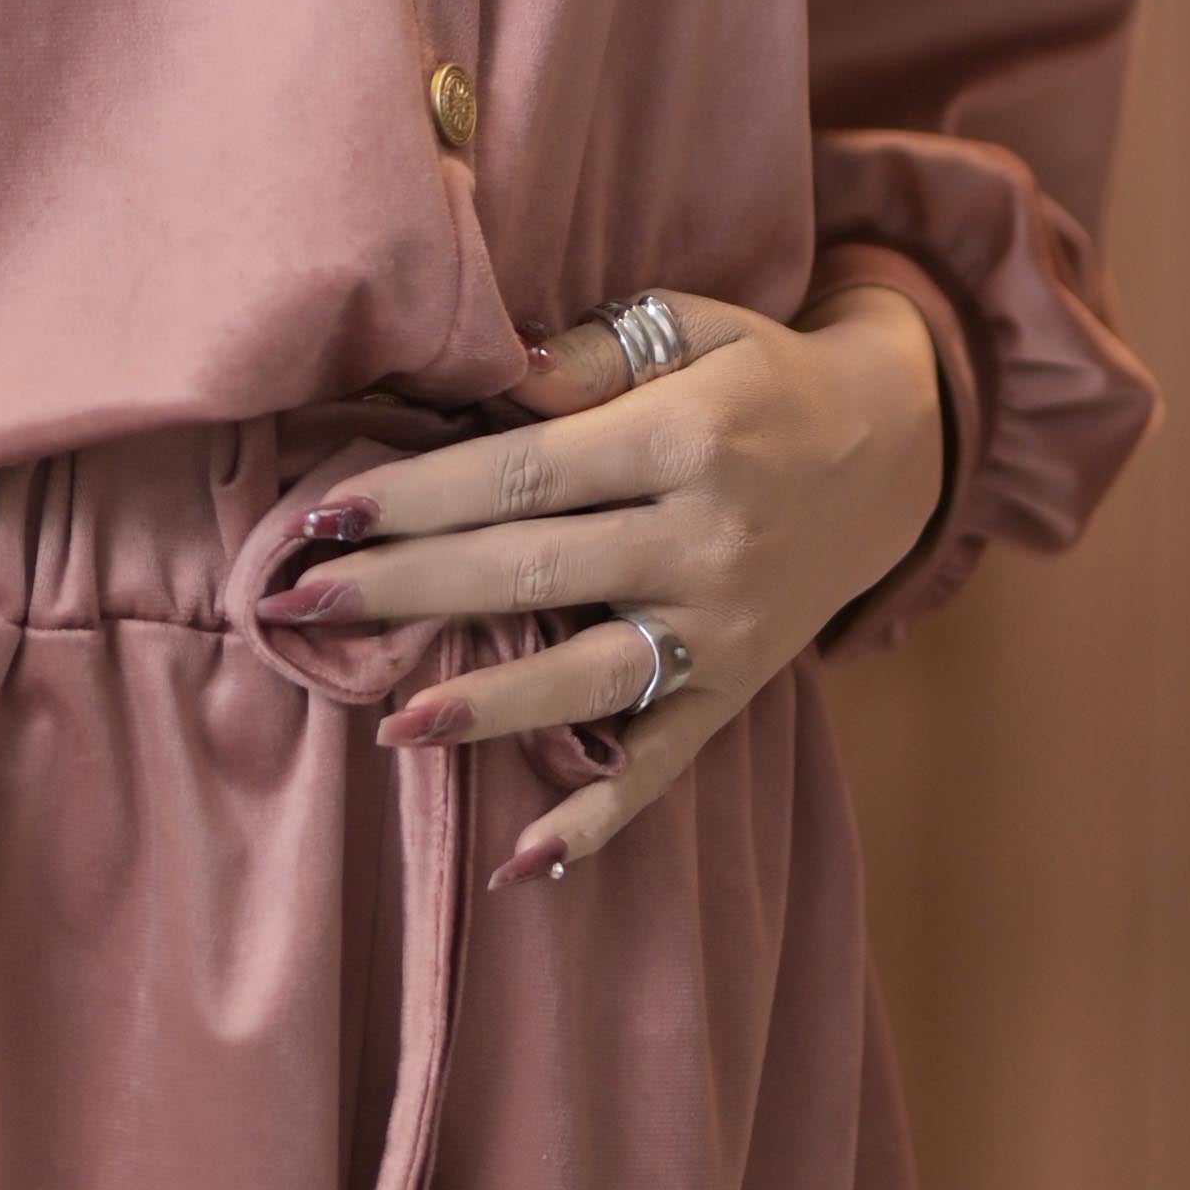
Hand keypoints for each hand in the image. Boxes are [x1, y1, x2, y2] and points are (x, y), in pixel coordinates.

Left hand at [262, 286, 949, 880]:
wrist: (893, 450)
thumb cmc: (759, 377)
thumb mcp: (693, 328)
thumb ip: (595, 356)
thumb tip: (500, 374)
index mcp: (685, 438)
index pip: (525, 474)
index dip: (422, 497)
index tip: (325, 515)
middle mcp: (705, 540)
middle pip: (534, 571)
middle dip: (409, 591)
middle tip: (296, 609)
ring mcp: (724, 628)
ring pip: (591, 677)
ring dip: (491, 706)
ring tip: (394, 726)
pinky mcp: (737, 689)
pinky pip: (664, 763)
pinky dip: (599, 818)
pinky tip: (522, 861)